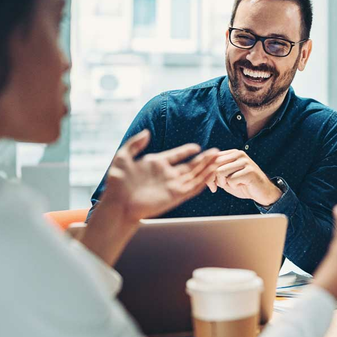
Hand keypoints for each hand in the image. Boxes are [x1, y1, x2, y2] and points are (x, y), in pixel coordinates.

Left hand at [102, 130, 219, 221]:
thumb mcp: (122, 157)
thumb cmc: (118, 183)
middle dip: (204, 159)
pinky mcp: (176, 195)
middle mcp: (167, 174)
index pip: (176, 155)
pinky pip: (194, 186)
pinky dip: (204, 179)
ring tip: (218, 158)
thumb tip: (147, 132)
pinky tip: (212, 171)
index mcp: (156, 164)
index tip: (196, 147)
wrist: (118, 204)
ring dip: (207, 167)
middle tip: (216, 151)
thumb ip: (135, 144)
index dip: (186, 151)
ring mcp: (172, 185)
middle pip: (190, 165)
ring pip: (195, 175)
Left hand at [206, 149, 282, 205]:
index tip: (211, 185)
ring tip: (230, 185)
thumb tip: (202, 173)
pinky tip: (241, 185)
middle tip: (215, 188)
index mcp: (232, 153)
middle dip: (211, 179)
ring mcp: (245, 161)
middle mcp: (239, 154)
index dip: (207, 173)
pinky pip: (231, 180)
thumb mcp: (226, 178)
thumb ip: (216, 173)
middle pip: (214, 165)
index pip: (212, 159)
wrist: (263, 192)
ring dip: (222, 183)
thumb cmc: (243, 185)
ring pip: (220, 172)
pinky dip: (233, 186)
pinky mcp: (250, 171)